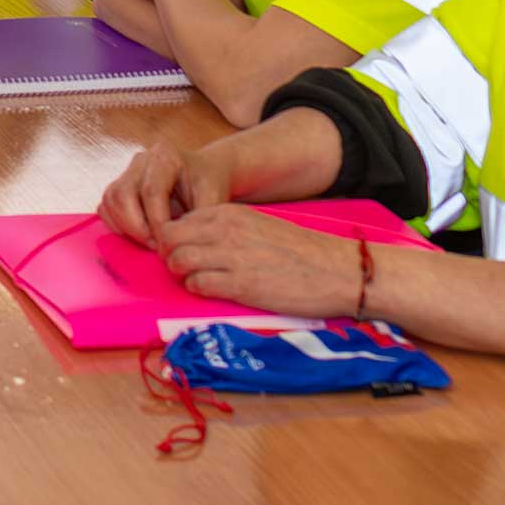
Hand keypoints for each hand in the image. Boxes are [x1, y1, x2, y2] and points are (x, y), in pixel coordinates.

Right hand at [98, 139, 238, 247]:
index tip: (167, 243)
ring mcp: (126, 172)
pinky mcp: (118, 186)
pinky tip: (139, 235)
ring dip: (126, 228)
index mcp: (165, 156)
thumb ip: (199, 219)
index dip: (155, 222)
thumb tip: (182, 244)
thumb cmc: (209, 184)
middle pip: (123, 194)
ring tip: (149, 241)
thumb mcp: (214, 198)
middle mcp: (141, 160)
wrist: (204, 173)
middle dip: (136, 227)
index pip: (151, 191)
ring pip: (111, 200)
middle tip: (155, 246)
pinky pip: (105, 207)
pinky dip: (117, 225)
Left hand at [150, 204, 369, 319]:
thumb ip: (225, 230)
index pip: (177, 221)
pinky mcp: (240, 284)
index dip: (172, 240)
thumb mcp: (257, 226)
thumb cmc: (299, 251)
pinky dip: (197, 289)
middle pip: (168, 239)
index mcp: (230, 214)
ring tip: (196, 280)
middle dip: (168, 255)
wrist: (337, 270)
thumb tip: (194, 242)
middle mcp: (226, 230)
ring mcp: (231, 256)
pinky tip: (212, 290)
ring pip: (177, 260)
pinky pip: (197, 284)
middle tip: (182, 269)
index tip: (181, 253)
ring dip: (180, 274)